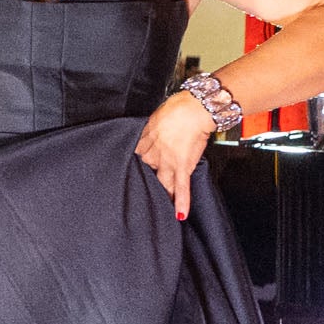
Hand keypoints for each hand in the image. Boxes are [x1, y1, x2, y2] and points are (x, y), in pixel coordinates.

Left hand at [135, 94, 213, 219]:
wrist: (195, 109)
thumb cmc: (177, 108)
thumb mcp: (155, 117)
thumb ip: (150, 130)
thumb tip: (149, 134)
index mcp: (143, 141)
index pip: (133, 158)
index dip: (132, 167)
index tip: (128, 175)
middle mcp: (152, 154)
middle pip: (144, 173)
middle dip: (143, 184)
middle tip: (137, 197)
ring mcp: (167, 163)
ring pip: (161, 184)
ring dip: (160, 197)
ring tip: (155, 211)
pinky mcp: (183, 167)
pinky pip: (182, 188)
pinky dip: (182, 202)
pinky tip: (180, 215)